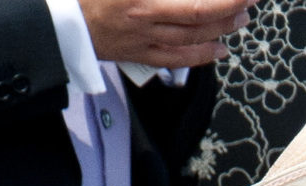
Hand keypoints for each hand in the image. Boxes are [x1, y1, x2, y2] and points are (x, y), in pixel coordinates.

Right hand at [78, 0, 251, 66]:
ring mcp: (144, 40)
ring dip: (221, 30)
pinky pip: (178, 59)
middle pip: (200, 19)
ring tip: (240, 20)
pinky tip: (219, 48)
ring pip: (193, 40)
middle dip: (229, 9)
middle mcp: (146, 19)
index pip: (196, 1)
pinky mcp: (139, 54)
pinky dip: (202, 55)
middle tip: (248, 2)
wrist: (58, 19)